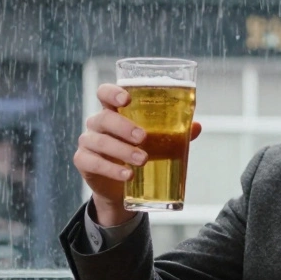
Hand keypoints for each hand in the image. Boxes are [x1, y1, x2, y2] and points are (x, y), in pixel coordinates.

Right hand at [74, 83, 200, 226]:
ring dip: (122, 151)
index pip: (104, 93)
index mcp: (113, 111)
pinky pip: (93, 162)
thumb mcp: (157, 142)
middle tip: (143, 137)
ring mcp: (88, 141)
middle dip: (124, 127)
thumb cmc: (138, 153)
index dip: (112, 92)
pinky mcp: (83, 161)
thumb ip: (174, 132)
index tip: (127, 98)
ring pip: (100, 141)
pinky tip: (127, 175)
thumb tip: (197, 126)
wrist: (121, 187)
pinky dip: (111, 169)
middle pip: (104, 118)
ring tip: (143, 160)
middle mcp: (97, 123)